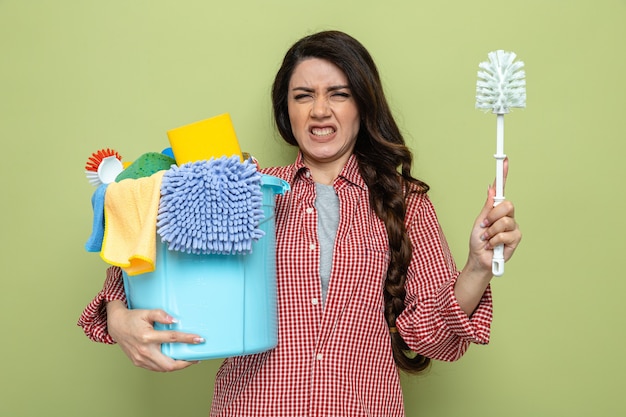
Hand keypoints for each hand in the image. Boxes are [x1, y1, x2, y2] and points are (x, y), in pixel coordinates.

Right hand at [106, 300, 204, 371]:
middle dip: (185, 363)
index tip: (199, 339)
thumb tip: (175, 320)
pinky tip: (174, 361)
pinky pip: (156, 368)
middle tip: (196, 357)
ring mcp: (140, 359)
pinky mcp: (138, 362)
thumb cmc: (132, 318)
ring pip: (163, 369)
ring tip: (188, 360)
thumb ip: (161, 315)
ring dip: (177, 366)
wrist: (116, 325)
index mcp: (147, 337)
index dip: (187, 339)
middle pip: (169, 364)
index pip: (172, 338)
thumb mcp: (146, 312)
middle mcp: (144, 351)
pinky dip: (167, 366)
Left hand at [467, 158, 521, 275]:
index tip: (504, 160)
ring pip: (505, 220)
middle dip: (492, 216)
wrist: (479, 258)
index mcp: (496, 209)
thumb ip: (487, 207)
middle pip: (507, 204)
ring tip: (487, 238)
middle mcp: (507, 215)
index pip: (501, 189)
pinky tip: (493, 245)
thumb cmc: (478, 241)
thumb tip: (491, 188)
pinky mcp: (516, 237)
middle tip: (485, 225)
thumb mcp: (479, 222)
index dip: (503, 174)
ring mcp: (513, 226)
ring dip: (491, 231)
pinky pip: (506, 233)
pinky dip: (495, 240)